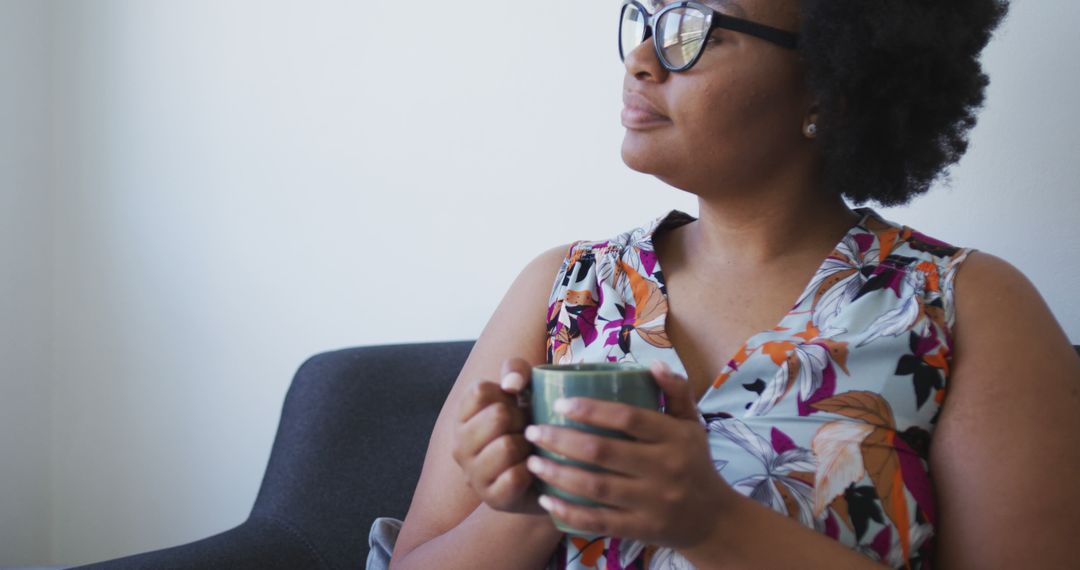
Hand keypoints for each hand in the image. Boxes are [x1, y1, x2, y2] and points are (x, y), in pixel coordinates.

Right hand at [451, 357, 546, 514]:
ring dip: (528, 447)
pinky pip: (516, 476)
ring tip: (530, 451)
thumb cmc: (531, 426)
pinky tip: (533, 471)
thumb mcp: (526, 391)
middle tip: (527, 430)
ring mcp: (473, 475)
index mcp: (462, 417)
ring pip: (507, 446)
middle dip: (522, 420)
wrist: (546, 473)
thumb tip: (512, 385)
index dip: (507, 395)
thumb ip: (516, 371)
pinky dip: (532, 470)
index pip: (481, 391)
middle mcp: (460, 446)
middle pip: (497, 416)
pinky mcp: (493, 499)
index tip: (514, 407)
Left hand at [524, 360, 733, 548]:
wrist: (713, 520)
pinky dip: (569, 512)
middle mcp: (665, 468)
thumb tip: (653, 364)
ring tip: (532, 461)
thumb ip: (676, 392)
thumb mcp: (692, 424)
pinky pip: (600, 521)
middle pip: (603, 451)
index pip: (629, 418)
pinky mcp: (643, 529)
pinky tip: (547, 501)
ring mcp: (653, 502)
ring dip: (558, 473)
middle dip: (561, 440)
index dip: (592, 409)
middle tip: (532, 431)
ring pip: (596, 486)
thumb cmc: (694, 462)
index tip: (561, 403)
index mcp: (675, 437)